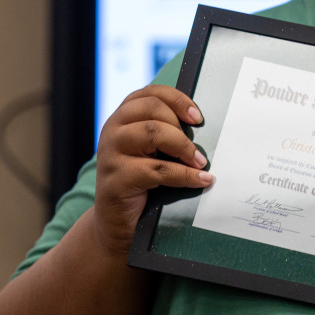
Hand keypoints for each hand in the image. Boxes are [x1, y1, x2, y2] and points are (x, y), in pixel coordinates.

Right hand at [92, 85, 212, 256]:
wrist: (117, 221)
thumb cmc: (141, 182)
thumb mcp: (152, 152)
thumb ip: (167, 134)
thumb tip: (204, 128)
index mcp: (123, 117)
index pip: (151, 93)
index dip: (178, 100)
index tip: (198, 117)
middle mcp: (113, 129)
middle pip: (153, 110)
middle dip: (182, 128)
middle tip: (200, 150)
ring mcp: (111, 153)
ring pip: (153, 133)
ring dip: (184, 148)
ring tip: (201, 163)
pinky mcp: (116, 179)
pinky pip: (158, 170)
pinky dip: (185, 175)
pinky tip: (201, 180)